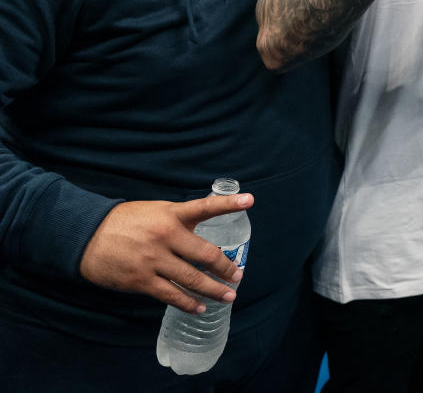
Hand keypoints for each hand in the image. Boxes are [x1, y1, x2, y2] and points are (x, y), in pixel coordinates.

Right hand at [79, 193, 252, 312]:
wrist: (86, 235)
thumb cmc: (126, 221)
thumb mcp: (156, 211)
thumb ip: (179, 219)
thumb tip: (204, 227)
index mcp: (172, 215)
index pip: (205, 207)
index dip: (229, 204)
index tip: (250, 200)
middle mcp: (166, 236)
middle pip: (205, 254)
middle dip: (225, 268)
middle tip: (237, 276)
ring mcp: (154, 260)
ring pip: (191, 279)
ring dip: (212, 289)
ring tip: (227, 296)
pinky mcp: (141, 280)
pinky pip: (170, 295)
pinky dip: (187, 303)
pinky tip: (199, 307)